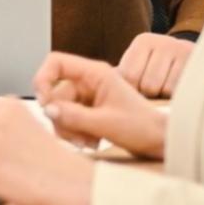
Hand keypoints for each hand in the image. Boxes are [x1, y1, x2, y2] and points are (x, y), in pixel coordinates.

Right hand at [32, 52, 167, 158]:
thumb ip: (74, 116)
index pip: (56, 63)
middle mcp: (89, 82)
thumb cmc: (143, 127)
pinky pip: (68, 120)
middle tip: (74, 136)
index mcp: (95, 73)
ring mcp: (88, 97)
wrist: (160, 142)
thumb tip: (47, 110)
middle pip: (55, 93)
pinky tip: (90, 142)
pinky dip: (74, 133)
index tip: (44, 102)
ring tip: (86, 142)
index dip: (43, 79)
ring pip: (59, 109)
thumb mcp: (106, 123)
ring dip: (67, 129)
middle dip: (60, 117)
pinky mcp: (88, 111)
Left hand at [117, 33, 193, 97]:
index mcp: (143, 41)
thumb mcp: (139, 65)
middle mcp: (164, 42)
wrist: (191, 61)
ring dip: (163, 97)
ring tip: (166, 89)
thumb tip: (94, 84)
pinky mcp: (198, 66)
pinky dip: (177, 97)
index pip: (129, 75)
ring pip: (165, 90)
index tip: (136, 89)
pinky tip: (178, 90)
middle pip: (148, 85)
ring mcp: (184, 52)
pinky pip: (181, 91)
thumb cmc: (156, 69)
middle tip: (154, 90)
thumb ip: (120, 75)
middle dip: (148, 94)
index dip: (131, 89)